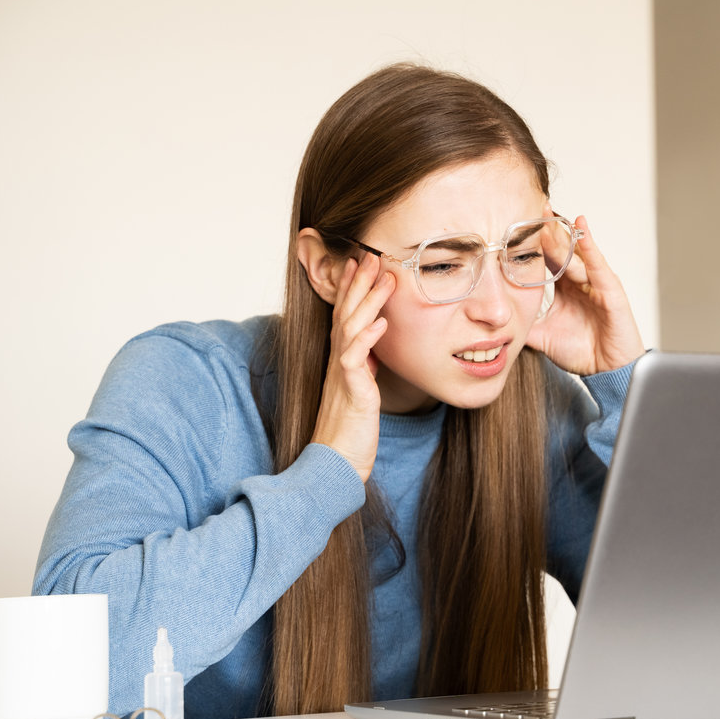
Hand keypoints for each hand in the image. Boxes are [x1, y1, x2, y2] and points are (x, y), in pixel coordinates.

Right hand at [310, 255, 394, 481]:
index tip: (361, 262)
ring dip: (367, 301)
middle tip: (371, 255)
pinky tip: (382, 322)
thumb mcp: (361, 390)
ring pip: (351, 328)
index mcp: (342, 360)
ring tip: (383, 278)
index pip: (345, 315)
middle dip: (359, 283)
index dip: (352, 288)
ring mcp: (342, 375)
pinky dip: (368, 338)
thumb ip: (365, 366)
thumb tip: (375, 347)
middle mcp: (338, 362)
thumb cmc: (349, 430)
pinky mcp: (350, 390)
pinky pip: (355, 359)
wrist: (335, 462)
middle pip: (346, 313)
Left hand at [526, 215, 644, 374]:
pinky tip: (580, 228)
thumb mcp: (542, 336)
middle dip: (547, 230)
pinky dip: (590, 246)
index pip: (547, 260)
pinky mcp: (611, 290)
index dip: (533, 244)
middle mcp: (580, 282)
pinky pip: (598, 265)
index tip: (515, 224)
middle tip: (531, 207)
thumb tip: (493, 321)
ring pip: (576, 254)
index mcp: (565, 288)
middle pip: (561, 251)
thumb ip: (522, 324)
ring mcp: (596, 283)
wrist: (607, 372)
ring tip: (549, 213)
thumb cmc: (582, 352)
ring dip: (562, 235)